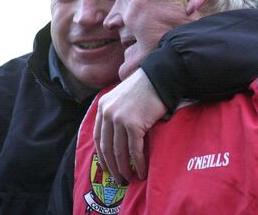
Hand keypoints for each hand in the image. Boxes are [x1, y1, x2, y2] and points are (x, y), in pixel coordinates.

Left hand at [93, 68, 166, 182]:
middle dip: (112, 167)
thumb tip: (114, 136)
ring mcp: (120, 119)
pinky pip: (134, 149)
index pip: (98, 137)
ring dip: (124, 168)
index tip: (106, 167)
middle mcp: (108, 113)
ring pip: (119, 151)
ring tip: (128, 179)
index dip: (102, 155)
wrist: (159, 78)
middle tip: (118, 179)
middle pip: (106, 147)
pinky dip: (138, 163)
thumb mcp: (121, 97)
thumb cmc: (144, 88)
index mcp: (103, 107)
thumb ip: (114, 112)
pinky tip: (142, 171)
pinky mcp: (134, 124)